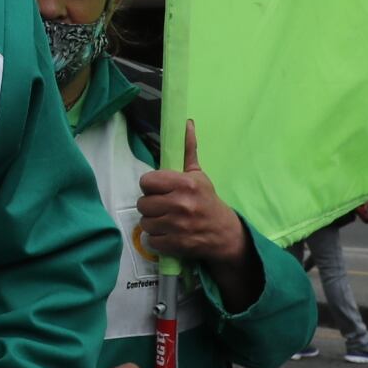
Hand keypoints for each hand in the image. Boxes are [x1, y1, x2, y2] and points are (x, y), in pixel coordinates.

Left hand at [136, 122, 245, 264]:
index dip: (150, 187)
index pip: (146, 181)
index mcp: (185, 184)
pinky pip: (151, 240)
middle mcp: (181, 204)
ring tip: (165, 221)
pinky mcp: (176, 245)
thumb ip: (188, 150)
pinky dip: (157, 239)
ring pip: (145, 222)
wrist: (225, 233)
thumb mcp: (199, 175)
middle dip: (151, 206)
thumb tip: (186, 123)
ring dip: (152, 223)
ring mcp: (178, 226)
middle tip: (163, 207)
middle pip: (142, 203)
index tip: (159, 190)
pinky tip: (168, 234)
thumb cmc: (208, 201)